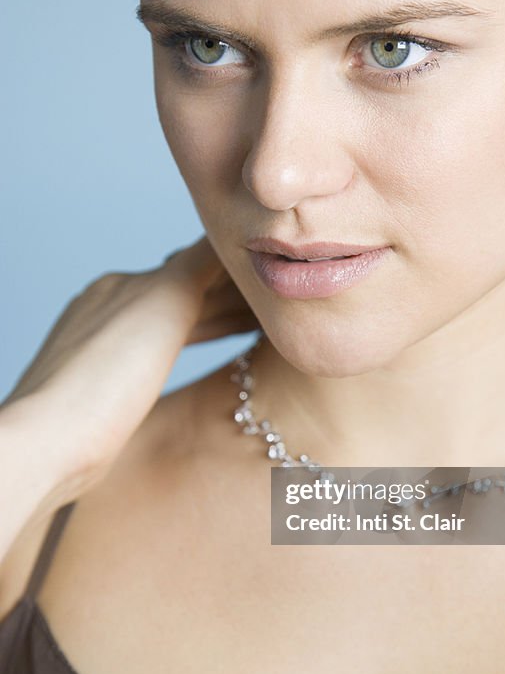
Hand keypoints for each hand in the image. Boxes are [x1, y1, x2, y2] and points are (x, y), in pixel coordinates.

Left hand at [1, 236, 259, 504]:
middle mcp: (108, 311)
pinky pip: (163, 360)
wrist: (53, 444)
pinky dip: (192, 353)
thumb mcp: (164, 301)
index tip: (280, 273)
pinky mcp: (106, 394)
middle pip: (184, 296)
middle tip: (283, 303)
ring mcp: (104, 353)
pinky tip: (205, 365)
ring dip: (216, 323)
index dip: (238, 270)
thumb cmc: (108, 373)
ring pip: (174, 328)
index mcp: (121, 285)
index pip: (192, 264)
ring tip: (259, 327)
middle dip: (231, 298)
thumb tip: (230, 229)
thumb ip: (199, 263)